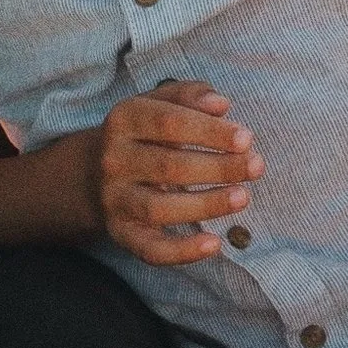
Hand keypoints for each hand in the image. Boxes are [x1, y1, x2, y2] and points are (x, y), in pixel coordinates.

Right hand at [91, 85, 262, 267]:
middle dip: (218, 167)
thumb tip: (221, 104)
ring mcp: (115, 199)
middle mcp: (113, 159)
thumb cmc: (144, 133)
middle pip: (168, 166)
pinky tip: (214, 244)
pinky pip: (150, 249)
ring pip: (159, 208)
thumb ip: (191, 95)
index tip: (246, 139)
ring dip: (205, 205)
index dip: (210, 132)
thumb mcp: (160, 103)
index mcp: (124, 119)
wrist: (92, 173)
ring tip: (242, 197)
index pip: (169, 122)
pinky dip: (182, 251)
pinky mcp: (121, 232)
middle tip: (256, 167)